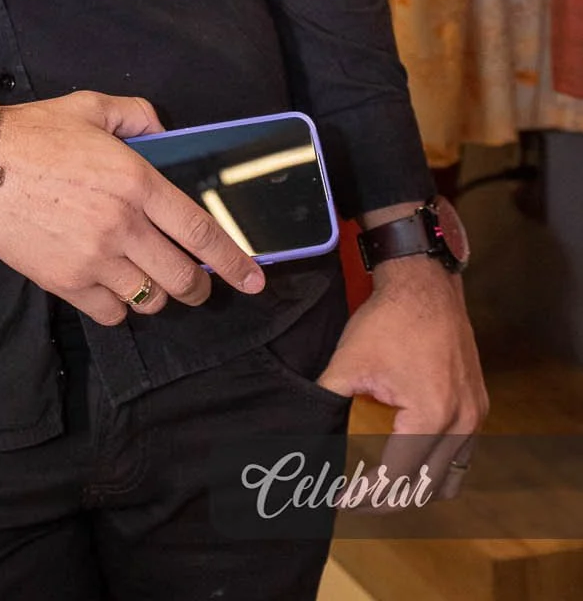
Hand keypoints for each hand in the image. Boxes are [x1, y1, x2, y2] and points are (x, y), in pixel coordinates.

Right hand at [0, 92, 266, 325]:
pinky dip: (119, 306)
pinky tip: (111, 286)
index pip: (201, 231)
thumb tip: (166, 133)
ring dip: (158, 294)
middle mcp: (123, 224)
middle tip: (198, 284)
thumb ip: (138, 115)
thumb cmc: (33, 133)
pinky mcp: (66, 281)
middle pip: (183, 278)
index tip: (255, 279)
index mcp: (136, 180)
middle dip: (200, 288)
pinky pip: (112, 312)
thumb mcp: (91, 106)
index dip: (235, 262)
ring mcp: (94, 257)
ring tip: (149, 279)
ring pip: (151, 298)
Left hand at [313, 260, 487, 498]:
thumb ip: (327, 400)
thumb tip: (305, 430)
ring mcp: (474, 414)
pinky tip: (409, 458)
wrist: (423, 282)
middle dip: (389, 498)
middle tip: (357, 499)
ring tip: (382, 484)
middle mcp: (461, 422)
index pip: (398, 477)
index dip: (368, 496)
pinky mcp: (477, 404)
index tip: (342, 500)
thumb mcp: (349, 363)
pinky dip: (435, 465)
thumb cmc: (387, 319)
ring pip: (449, 476)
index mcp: (431, 417)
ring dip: (417, 487)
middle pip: (426, 486)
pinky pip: (461, 453)